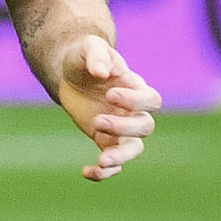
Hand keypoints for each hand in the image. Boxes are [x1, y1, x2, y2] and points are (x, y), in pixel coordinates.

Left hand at [57, 34, 160, 180]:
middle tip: (97, 121)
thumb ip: (97, 55)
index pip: (150, 100)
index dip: (135, 101)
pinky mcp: (105, 141)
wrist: (70, 73)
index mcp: (134, 87)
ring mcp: (120, 128)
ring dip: (121, 156)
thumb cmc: (84, 56)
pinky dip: (104, 173)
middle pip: (145, 127)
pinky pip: (113, 163)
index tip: (110, 94)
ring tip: (101, 160)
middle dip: (124, 127)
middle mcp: (132, 110)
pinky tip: (86, 172)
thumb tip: (102, 73)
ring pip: (134, 149)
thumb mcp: (87, 47)